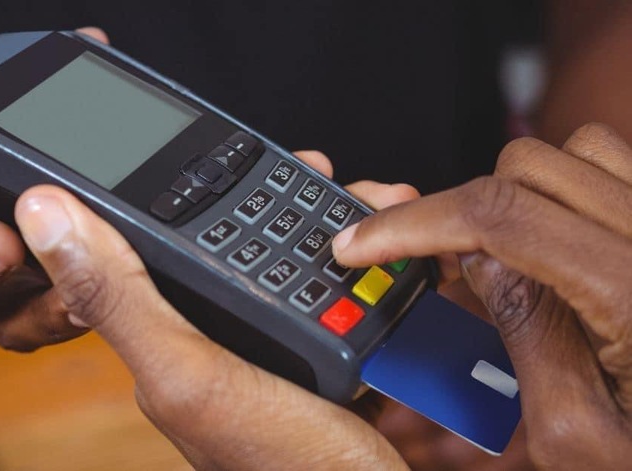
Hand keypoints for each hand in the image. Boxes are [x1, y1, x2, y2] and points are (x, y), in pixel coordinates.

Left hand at [10, 151, 418, 469]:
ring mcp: (258, 343)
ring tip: (359, 196)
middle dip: (267, 192)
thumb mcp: (190, 372)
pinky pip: (323, 283)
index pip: (143, 237)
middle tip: (313, 167)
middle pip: (221, 235)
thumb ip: (118, 296)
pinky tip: (377, 247)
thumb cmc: (285, 463)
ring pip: (278, 251)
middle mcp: (204, 335)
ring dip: (319, 218)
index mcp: (160, 336)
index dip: (167, 183)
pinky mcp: (307, 352)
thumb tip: (41, 213)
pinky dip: (353, 257)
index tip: (210, 141)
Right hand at [332, 123, 631, 468]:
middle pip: (530, 168)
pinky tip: (559, 247)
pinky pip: (617, 173)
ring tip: (507, 258)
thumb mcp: (573, 434)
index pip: (502, 215)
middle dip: (465, 211)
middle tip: (442, 267)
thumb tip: (476, 253)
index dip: (415, 223)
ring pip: (578, 154)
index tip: (363, 243)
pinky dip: (569, 194)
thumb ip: (523, 330)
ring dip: (521, 196)